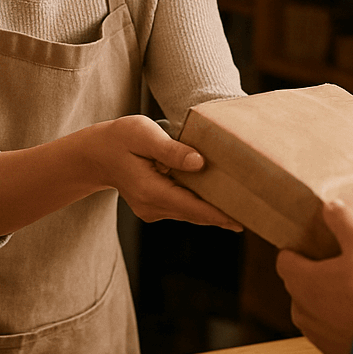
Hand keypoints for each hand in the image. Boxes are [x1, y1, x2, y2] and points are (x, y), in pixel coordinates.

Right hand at [89, 115, 241, 230]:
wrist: (95, 154)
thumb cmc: (120, 138)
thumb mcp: (143, 134)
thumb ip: (170, 148)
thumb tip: (199, 162)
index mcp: (150, 190)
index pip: (192, 207)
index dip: (219, 214)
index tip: (243, 219)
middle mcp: (152, 206)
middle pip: (196, 214)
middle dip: (224, 215)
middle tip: (257, 215)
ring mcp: (153, 210)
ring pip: (191, 213)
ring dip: (215, 211)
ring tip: (247, 209)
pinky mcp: (155, 207)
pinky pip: (184, 208)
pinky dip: (202, 206)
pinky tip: (223, 200)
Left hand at [275, 200, 352, 353]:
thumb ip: (344, 222)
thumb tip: (330, 206)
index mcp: (301, 281)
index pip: (284, 259)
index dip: (299, 249)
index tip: (318, 244)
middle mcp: (300, 308)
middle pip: (301, 282)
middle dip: (318, 272)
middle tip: (346, 264)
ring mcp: (314, 332)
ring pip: (315, 306)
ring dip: (331, 297)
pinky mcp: (330, 349)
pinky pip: (330, 326)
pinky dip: (341, 318)